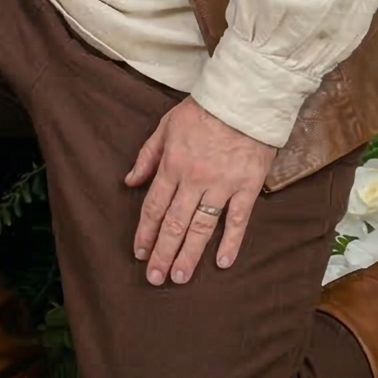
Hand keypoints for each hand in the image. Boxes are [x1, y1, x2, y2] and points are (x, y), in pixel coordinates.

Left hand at [124, 97, 276, 286]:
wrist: (243, 99)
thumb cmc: (202, 111)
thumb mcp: (165, 126)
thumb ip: (147, 157)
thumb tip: (129, 182)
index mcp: (172, 165)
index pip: (154, 207)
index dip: (145, 232)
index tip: (139, 253)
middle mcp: (194, 180)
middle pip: (175, 224)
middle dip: (162, 252)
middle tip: (154, 278)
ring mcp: (222, 186)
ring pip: (202, 227)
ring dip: (189, 254)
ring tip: (179, 277)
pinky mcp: (247, 187)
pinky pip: (238, 220)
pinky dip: (231, 242)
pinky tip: (222, 262)